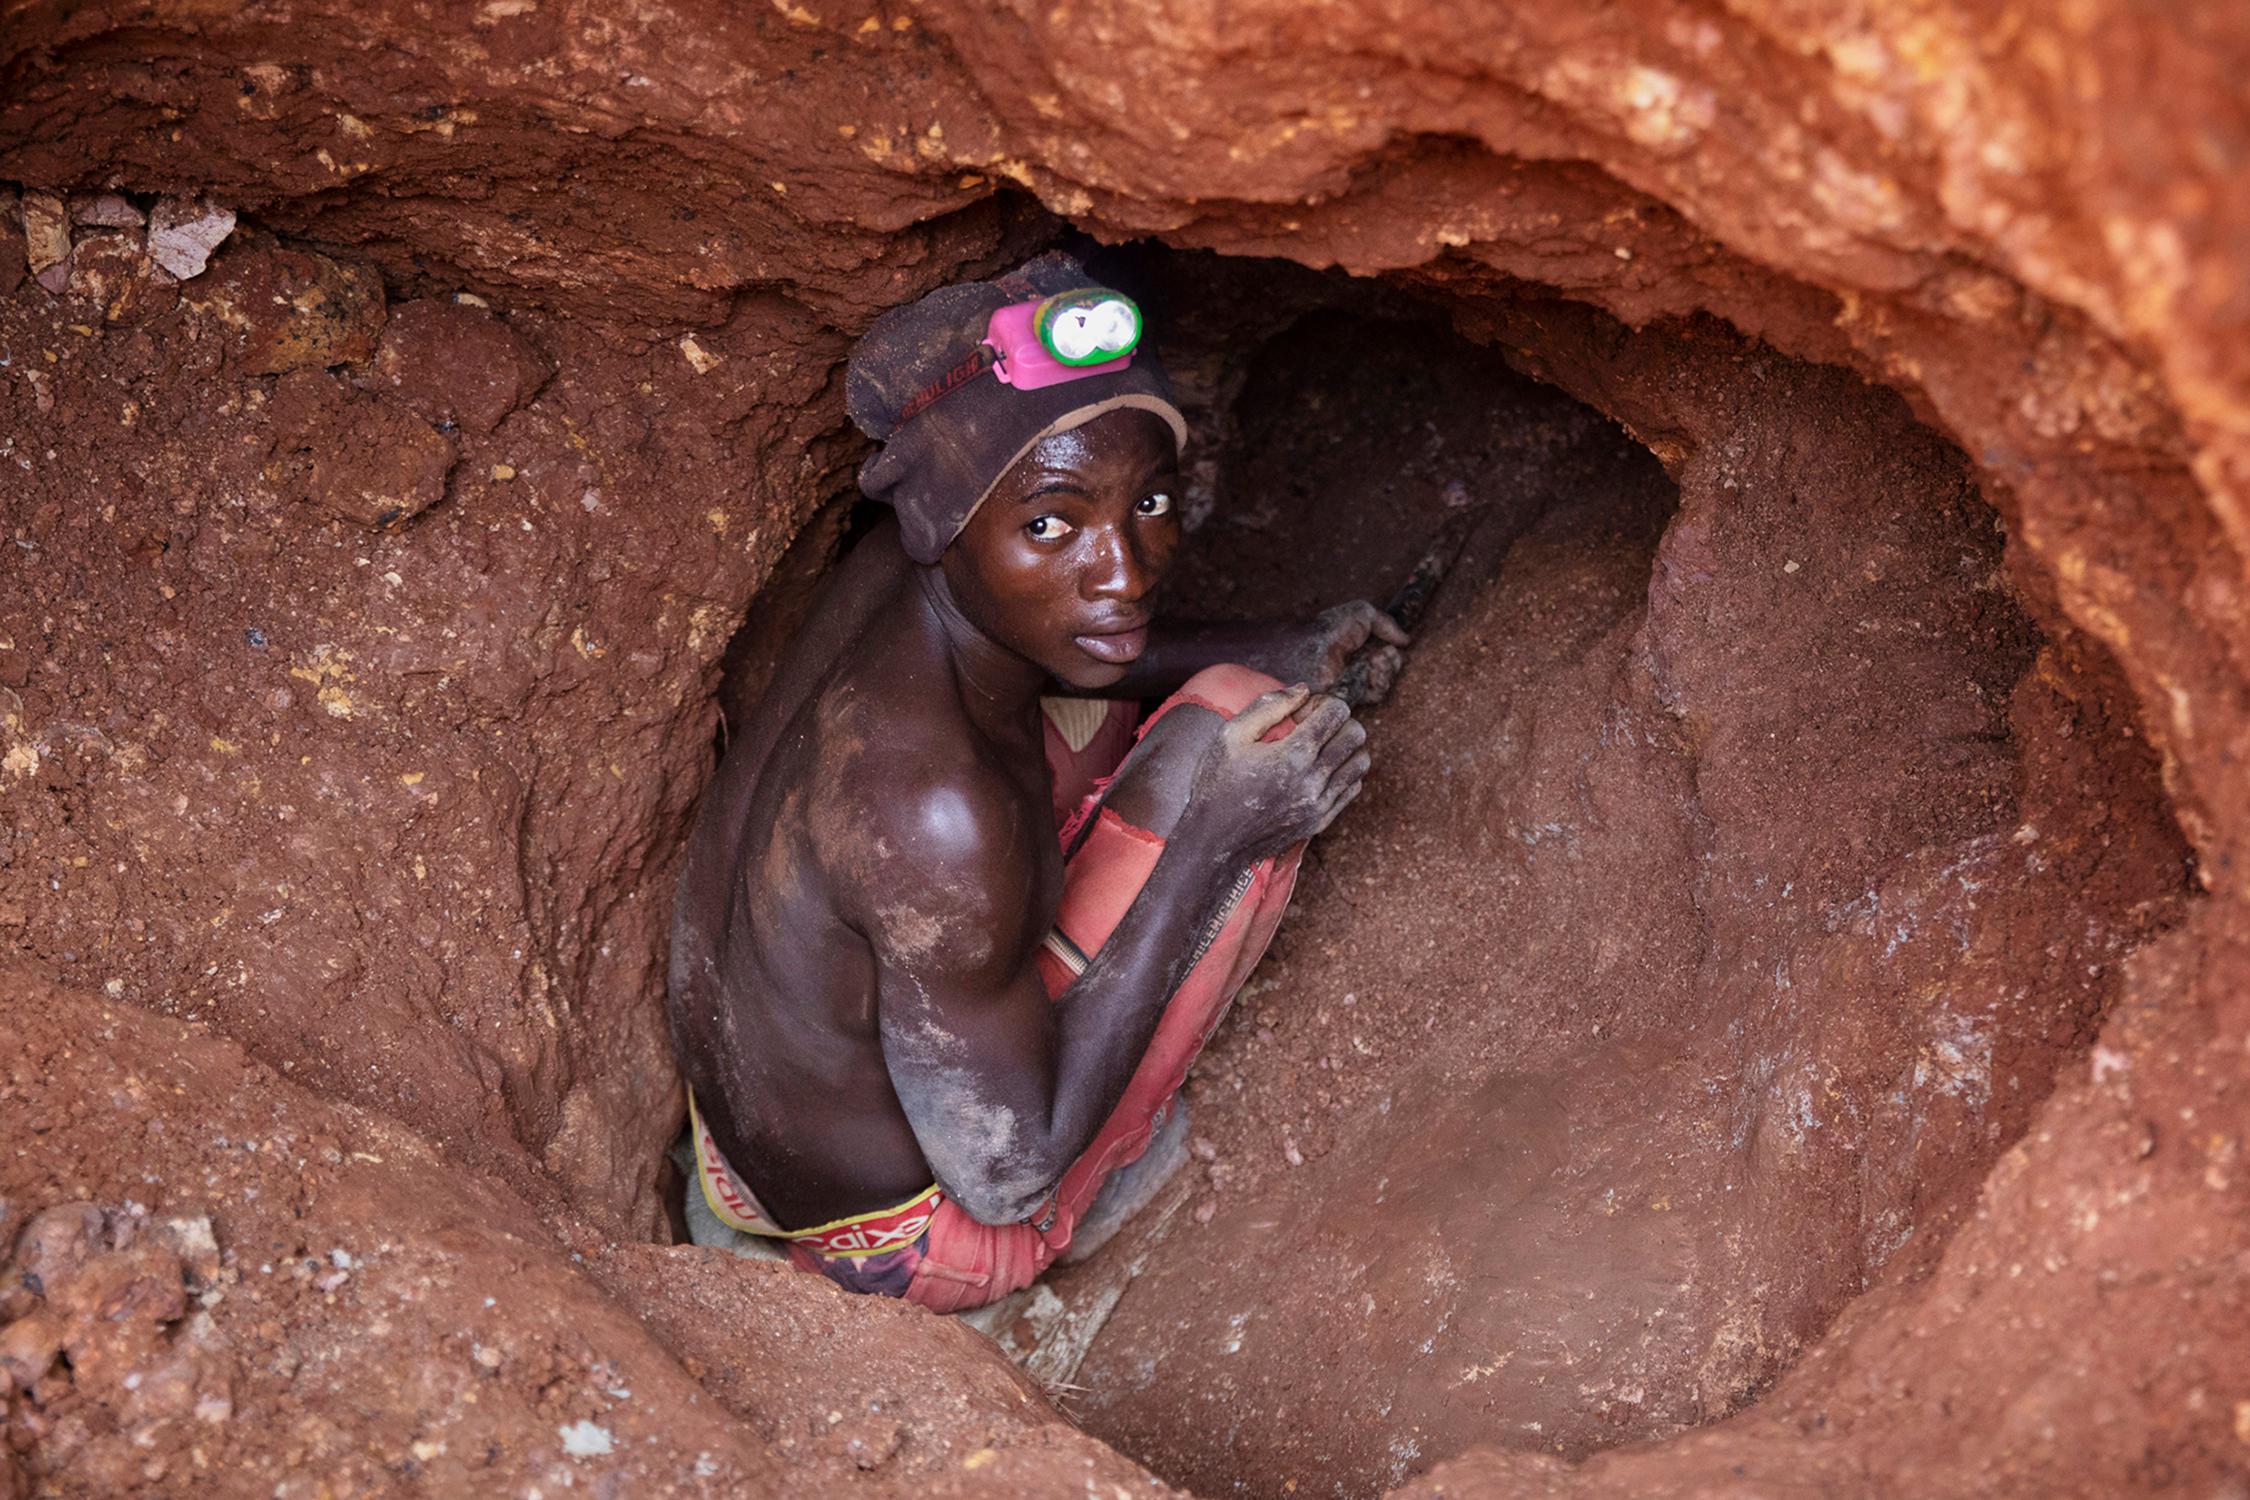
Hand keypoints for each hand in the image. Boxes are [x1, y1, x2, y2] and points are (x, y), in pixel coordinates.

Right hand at [1183, 685, 1370, 861]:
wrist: (1213, 841)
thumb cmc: (1217, 784)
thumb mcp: (1231, 735)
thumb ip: (1268, 705)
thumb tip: (1305, 690)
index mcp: (1292, 755)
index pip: (1337, 712)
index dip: (1322, 703)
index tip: (1302, 711)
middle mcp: (1313, 780)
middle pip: (1355, 734)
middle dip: (1338, 721)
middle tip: (1312, 726)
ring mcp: (1320, 804)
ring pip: (1361, 761)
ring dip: (1345, 746)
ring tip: (1320, 747)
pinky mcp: (1321, 821)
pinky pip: (1354, 787)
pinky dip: (1344, 772)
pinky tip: (1319, 769)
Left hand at [1276, 602, 1410, 706]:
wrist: (1309, 650)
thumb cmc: (1329, 629)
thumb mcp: (1361, 614)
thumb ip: (1386, 623)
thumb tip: (1406, 640)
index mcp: (1358, 647)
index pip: (1387, 654)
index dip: (1392, 650)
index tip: (1390, 645)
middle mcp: (1357, 666)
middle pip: (1390, 669)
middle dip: (1391, 661)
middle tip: (1381, 654)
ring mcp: (1354, 683)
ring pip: (1385, 683)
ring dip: (1385, 670)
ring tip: (1372, 661)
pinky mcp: (1351, 698)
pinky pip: (1376, 695)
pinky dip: (1377, 682)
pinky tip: (1367, 671)